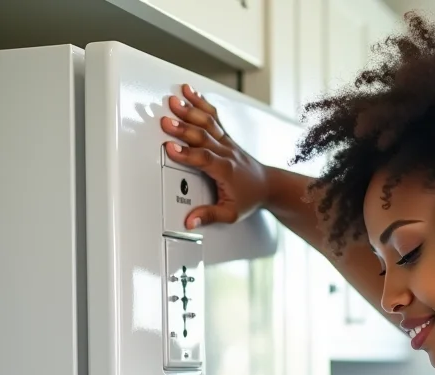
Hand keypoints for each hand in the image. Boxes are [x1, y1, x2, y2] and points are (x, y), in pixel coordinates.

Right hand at [161, 84, 269, 228]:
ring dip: (190, 111)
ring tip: (174, 100)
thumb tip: (190, 221)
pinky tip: (189, 92)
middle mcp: (226, 153)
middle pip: (202, 137)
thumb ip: (210, 216)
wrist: (268, 185)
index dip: (187, 154)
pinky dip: (201, 103)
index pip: (204, 159)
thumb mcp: (231, 214)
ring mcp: (226, 142)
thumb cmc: (250, 198)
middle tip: (165, 121)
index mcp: (226, 171)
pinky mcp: (226, 136)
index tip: (170, 148)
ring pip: (207, 123)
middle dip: (183, 129)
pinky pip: (213, 117)